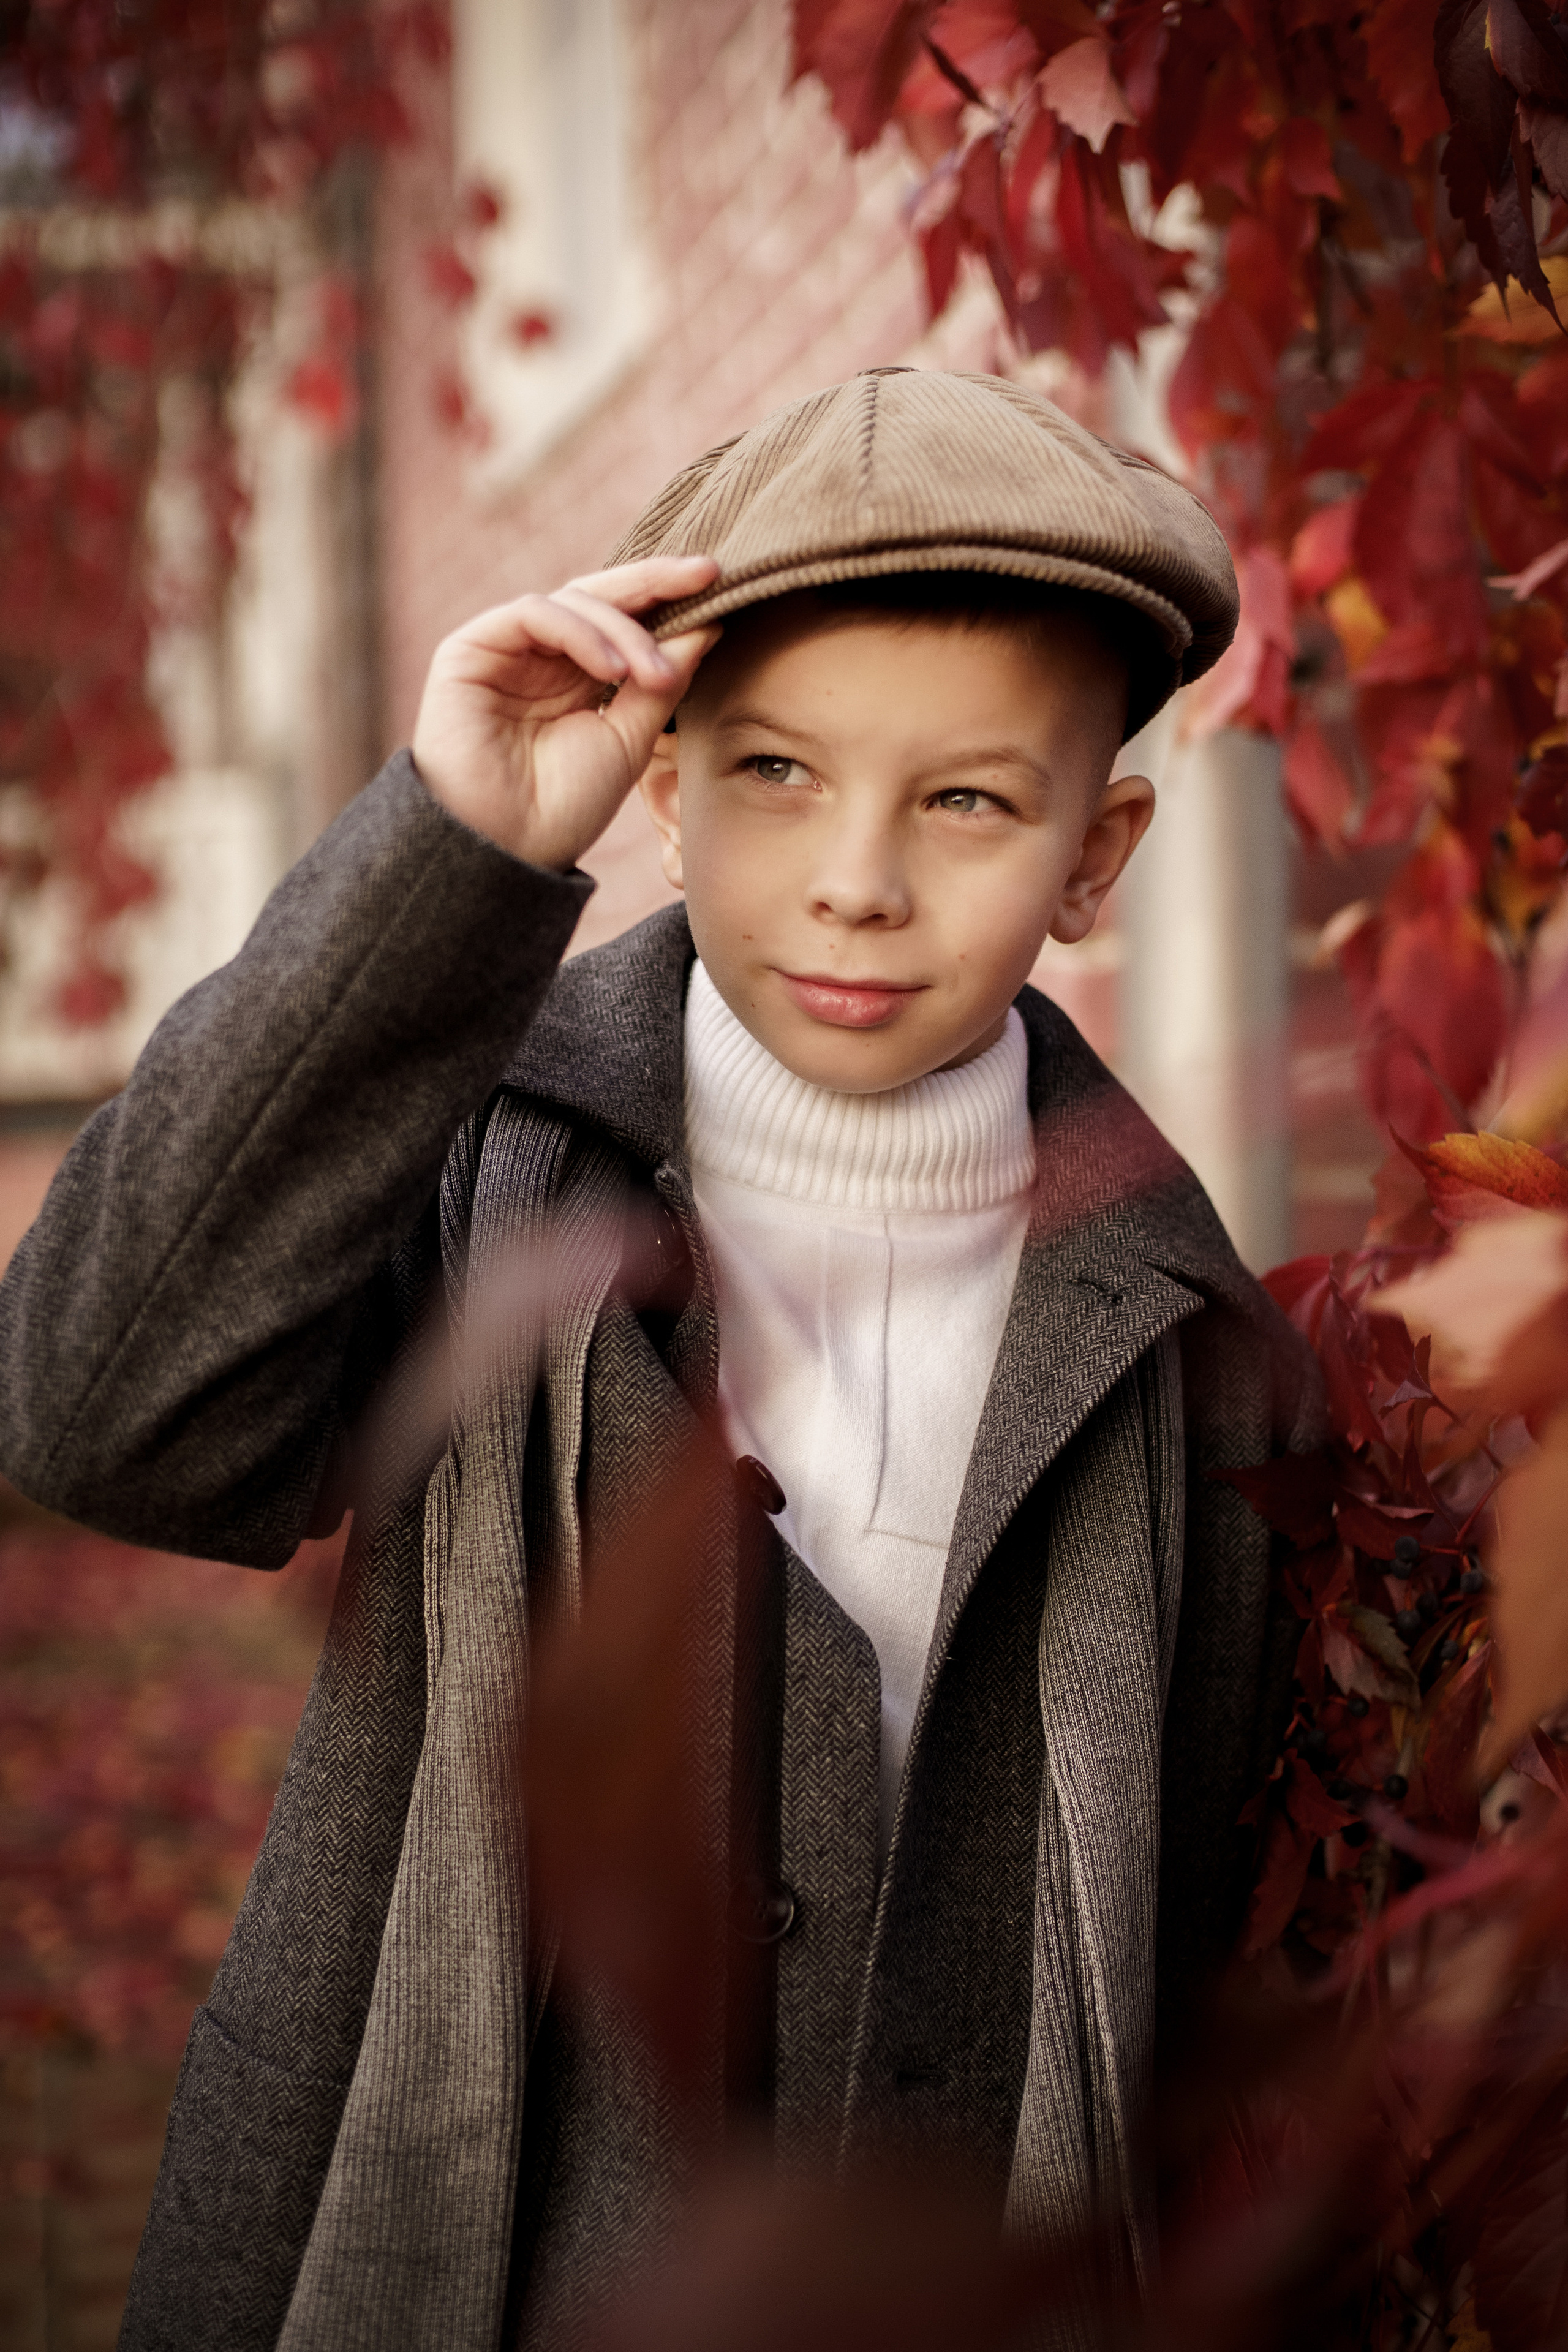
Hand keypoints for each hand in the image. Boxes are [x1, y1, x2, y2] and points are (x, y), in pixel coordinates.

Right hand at [411, 556, 720, 870]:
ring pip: (573, 600)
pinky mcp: (470, 649)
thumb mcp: (629, 740)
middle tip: (705, 577)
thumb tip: (709, 624)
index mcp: (576, 676)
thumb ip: (662, 682)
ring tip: (653, 675)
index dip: (667, 596)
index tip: (718, 583)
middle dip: (655, 583)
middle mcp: (541, 655)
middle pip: (600, 596)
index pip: (623, 618)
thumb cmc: (562, 808)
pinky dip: (579, 632)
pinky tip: (612, 670)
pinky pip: (533, 613)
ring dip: (623, 631)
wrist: (504, 851)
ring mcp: (505, 649)